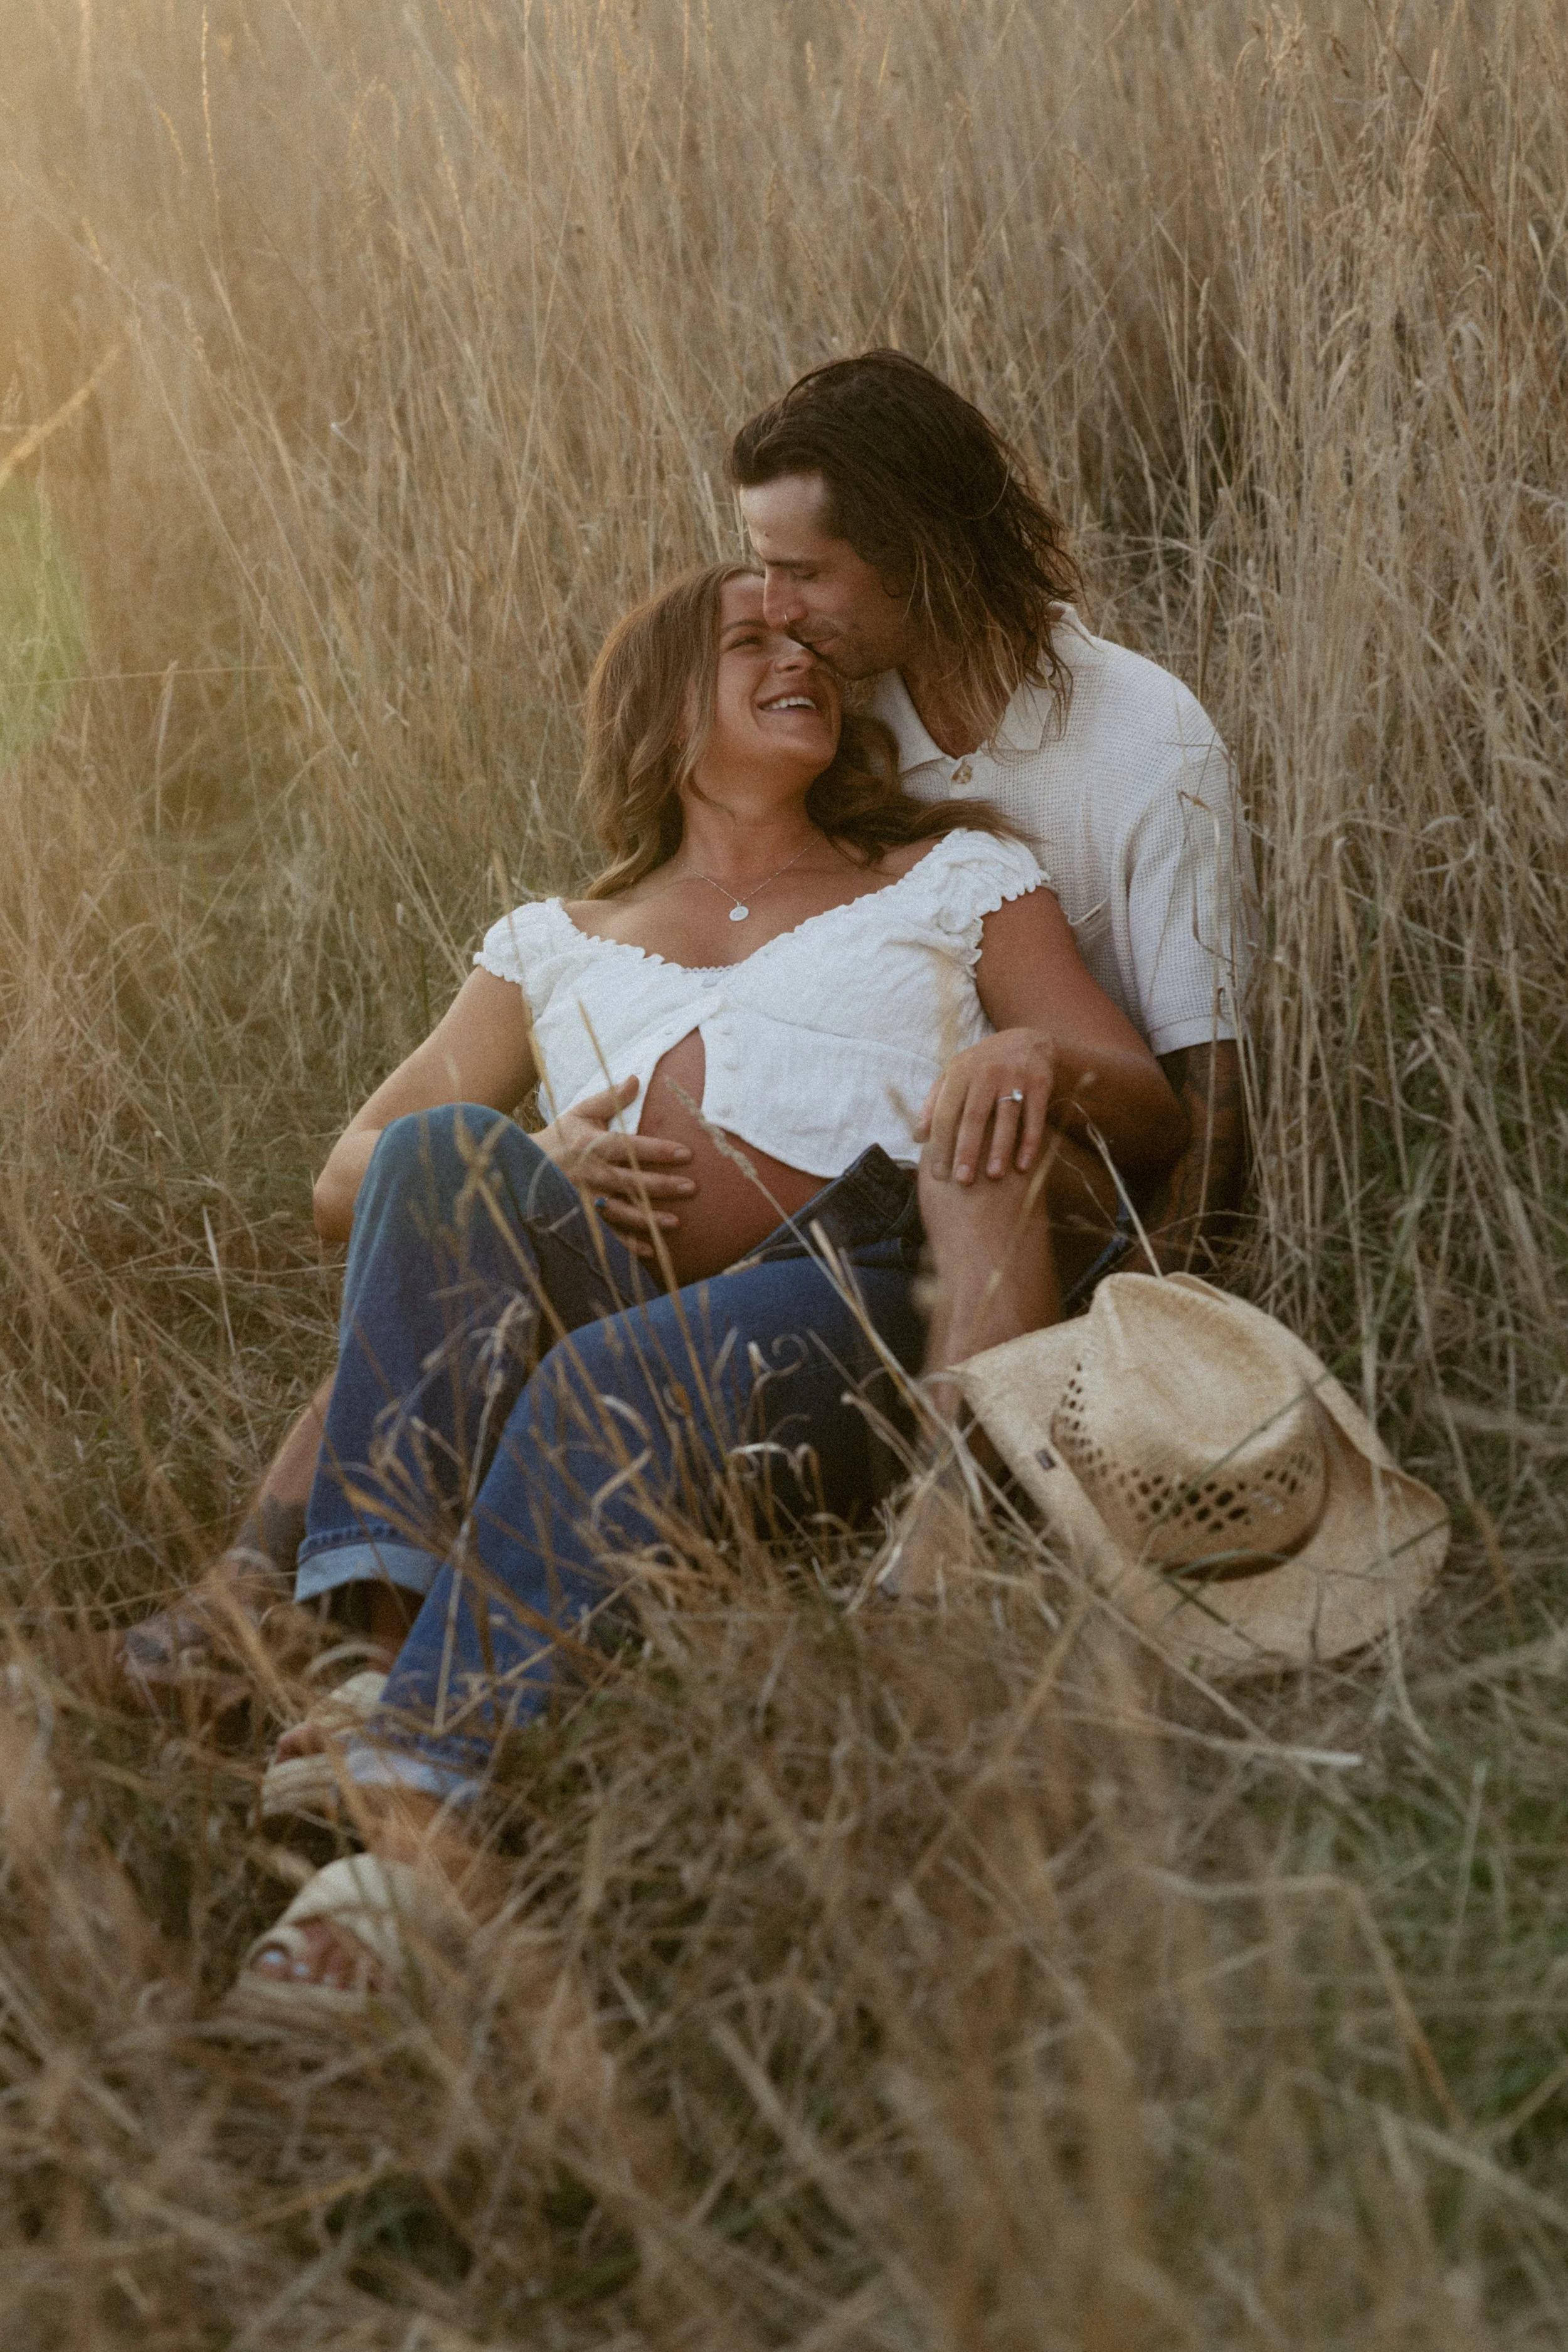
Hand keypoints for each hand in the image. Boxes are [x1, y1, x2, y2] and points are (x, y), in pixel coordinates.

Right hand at [536, 1075, 695, 1255]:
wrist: (523, 1167)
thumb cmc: (560, 1138)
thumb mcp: (580, 1114)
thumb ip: (610, 1099)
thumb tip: (637, 1078)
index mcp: (592, 1146)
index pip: (631, 1147)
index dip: (658, 1150)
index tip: (686, 1153)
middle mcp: (590, 1174)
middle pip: (631, 1181)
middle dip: (662, 1185)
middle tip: (692, 1187)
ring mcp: (585, 1200)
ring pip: (622, 1211)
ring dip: (649, 1218)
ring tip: (676, 1222)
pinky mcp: (582, 1219)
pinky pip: (607, 1234)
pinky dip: (627, 1245)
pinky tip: (651, 1249)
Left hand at [916, 1029, 1057, 1184]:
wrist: (1027, 1040)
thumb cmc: (982, 1065)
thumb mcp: (954, 1074)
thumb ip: (934, 1103)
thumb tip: (918, 1137)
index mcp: (960, 1071)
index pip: (945, 1112)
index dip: (940, 1144)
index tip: (938, 1173)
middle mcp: (986, 1073)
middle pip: (974, 1117)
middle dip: (967, 1150)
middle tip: (962, 1181)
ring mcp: (1015, 1077)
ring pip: (1006, 1117)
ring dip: (1000, 1148)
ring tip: (993, 1176)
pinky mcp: (1039, 1084)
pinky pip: (1034, 1117)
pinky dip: (1030, 1142)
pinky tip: (1023, 1166)